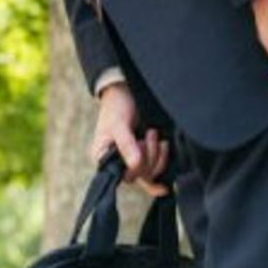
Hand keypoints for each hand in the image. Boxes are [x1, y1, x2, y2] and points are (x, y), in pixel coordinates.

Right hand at [91, 82, 169, 196]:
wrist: (125, 92)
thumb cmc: (116, 107)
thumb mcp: (119, 124)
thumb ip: (126, 145)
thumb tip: (135, 165)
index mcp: (103, 159)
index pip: (123, 175)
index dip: (137, 166)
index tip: (140, 143)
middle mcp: (117, 163)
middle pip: (139, 176)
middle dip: (150, 156)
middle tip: (150, 133)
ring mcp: (132, 161)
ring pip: (150, 173)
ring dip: (158, 155)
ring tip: (154, 133)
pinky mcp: (144, 156)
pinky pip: (156, 168)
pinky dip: (162, 160)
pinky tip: (163, 149)